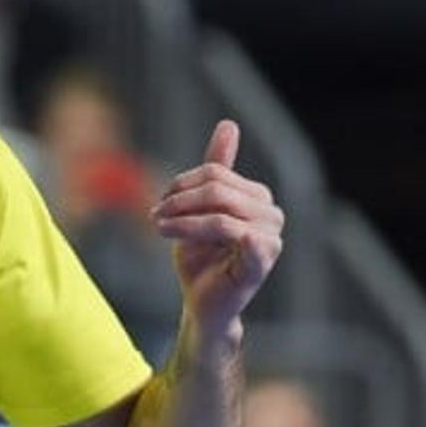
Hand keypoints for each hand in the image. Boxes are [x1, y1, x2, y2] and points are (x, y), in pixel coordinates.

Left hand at [151, 120, 284, 340]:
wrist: (200, 302)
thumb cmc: (201, 257)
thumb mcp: (200, 208)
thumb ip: (215, 169)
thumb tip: (229, 124)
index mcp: (258, 198)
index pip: (216, 173)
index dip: (181, 184)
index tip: (160, 202)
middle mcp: (271, 215)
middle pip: (218, 189)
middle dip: (179, 201)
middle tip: (155, 217)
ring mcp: (270, 240)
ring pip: (220, 214)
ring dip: (181, 222)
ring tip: (159, 229)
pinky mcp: (261, 265)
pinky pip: (248, 242)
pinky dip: (227, 237)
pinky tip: (207, 240)